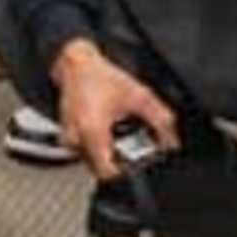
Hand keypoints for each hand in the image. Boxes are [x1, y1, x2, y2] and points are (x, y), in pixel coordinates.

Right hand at [53, 40, 181, 181]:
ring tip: (116, 135)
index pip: (108, 173)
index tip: (136, 165)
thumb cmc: (100, 76)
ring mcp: (68, 138)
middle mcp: (77, 139)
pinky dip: (96, 145)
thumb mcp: (140, 96)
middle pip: (101, 169)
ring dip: (107, 154)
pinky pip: (83, 151)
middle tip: (130, 145)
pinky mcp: (66, 135)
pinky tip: (105, 130)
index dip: (126, 173)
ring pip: (91, 161)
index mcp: (93, 132)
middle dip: (118, 162)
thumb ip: (161, 121)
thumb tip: (171, 143)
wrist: (76, 63)